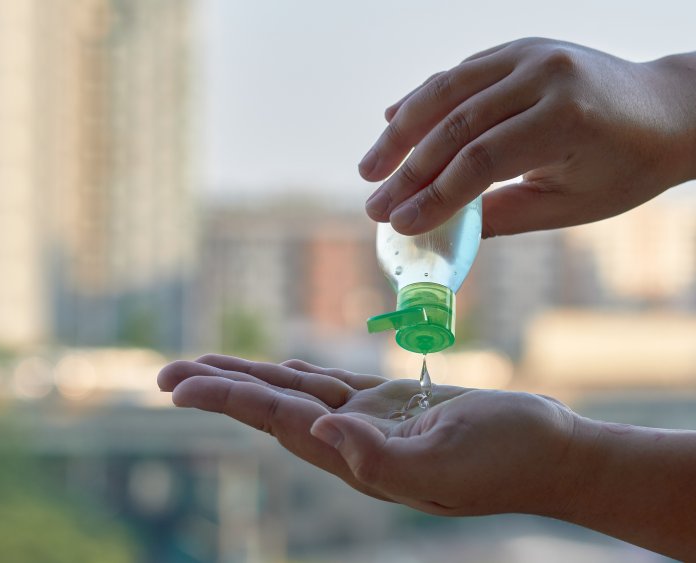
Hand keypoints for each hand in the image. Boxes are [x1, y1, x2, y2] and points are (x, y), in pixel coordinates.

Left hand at [158, 355, 588, 517]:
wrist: (553, 455)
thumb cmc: (508, 460)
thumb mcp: (446, 465)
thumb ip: (381, 459)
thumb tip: (324, 431)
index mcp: (354, 457)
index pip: (275, 418)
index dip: (227, 397)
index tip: (179, 384)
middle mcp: (350, 441)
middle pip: (268, 408)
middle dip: (217, 389)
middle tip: (163, 374)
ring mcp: (369, 422)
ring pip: (292, 392)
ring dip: (246, 377)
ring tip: (202, 366)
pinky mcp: (392, 405)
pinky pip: (329, 384)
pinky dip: (294, 373)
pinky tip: (273, 369)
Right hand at [360, 38, 695, 236]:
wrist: (668, 110)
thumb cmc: (624, 167)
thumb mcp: (569, 205)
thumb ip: (501, 217)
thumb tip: (437, 235)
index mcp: (566, 119)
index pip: (481, 160)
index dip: (433, 195)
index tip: (399, 224)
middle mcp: (544, 75)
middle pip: (455, 125)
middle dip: (407, 172)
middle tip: (374, 204)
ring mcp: (529, 53)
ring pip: (446, 91)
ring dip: (400, 131)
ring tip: (369, 168)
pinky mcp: (518, 48)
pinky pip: (459, 74)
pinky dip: (422, 100)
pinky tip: (393, 123)